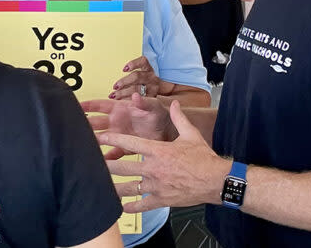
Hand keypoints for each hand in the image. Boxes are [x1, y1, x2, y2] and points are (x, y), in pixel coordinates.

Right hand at [82, 93, 172, 158]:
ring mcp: (118, 135)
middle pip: (96, 122)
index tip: (76, 106)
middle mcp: (116, 121)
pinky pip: (112, 153)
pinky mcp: (124, 147)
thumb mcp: (153, 106)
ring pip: (101, 138)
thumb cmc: (159, 114)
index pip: (100, 105)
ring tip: (82, 146)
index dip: (88, 105)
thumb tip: (136, 96)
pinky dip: (107, 158)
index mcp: (120, 108)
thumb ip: (144, 102)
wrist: (168, 131)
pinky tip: (101, 163)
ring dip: (93, 141)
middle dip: (85, 124)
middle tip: (73, 128)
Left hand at [97, 100, 229, 211]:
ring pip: (128, 187)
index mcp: (158, 150)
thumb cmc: (203, 158)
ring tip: (101, 187)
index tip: (100, 138)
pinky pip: (142, 205)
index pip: (130, 143)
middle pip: (123, 167)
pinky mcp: (161, 199)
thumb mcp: (191, 135)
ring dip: (114, 187)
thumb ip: (179, 118)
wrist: (216, 180)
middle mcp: (153, 168)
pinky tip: (122, 207)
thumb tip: (175, 104)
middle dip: (107, 166)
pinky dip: (131, 206)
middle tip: (94, 164)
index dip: (112, 139)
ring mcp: (156, 186)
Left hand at [110, 55, 167, 98]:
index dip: (133, 64)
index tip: (124, 69)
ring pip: (137, 90)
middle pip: (137, 77)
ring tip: (114, 96)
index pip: (143, 62)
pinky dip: (129, 100)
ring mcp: (153, 88)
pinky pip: (139, 100)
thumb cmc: (145, 82)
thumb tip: (116, 78)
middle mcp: (151, 77)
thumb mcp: (141, 74)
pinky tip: (123, 101)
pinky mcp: (152, 98)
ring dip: (123, 93)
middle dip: (124, 82)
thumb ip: (131, 75)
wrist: (159, 91)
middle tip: (115, 87)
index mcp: (148, 68)